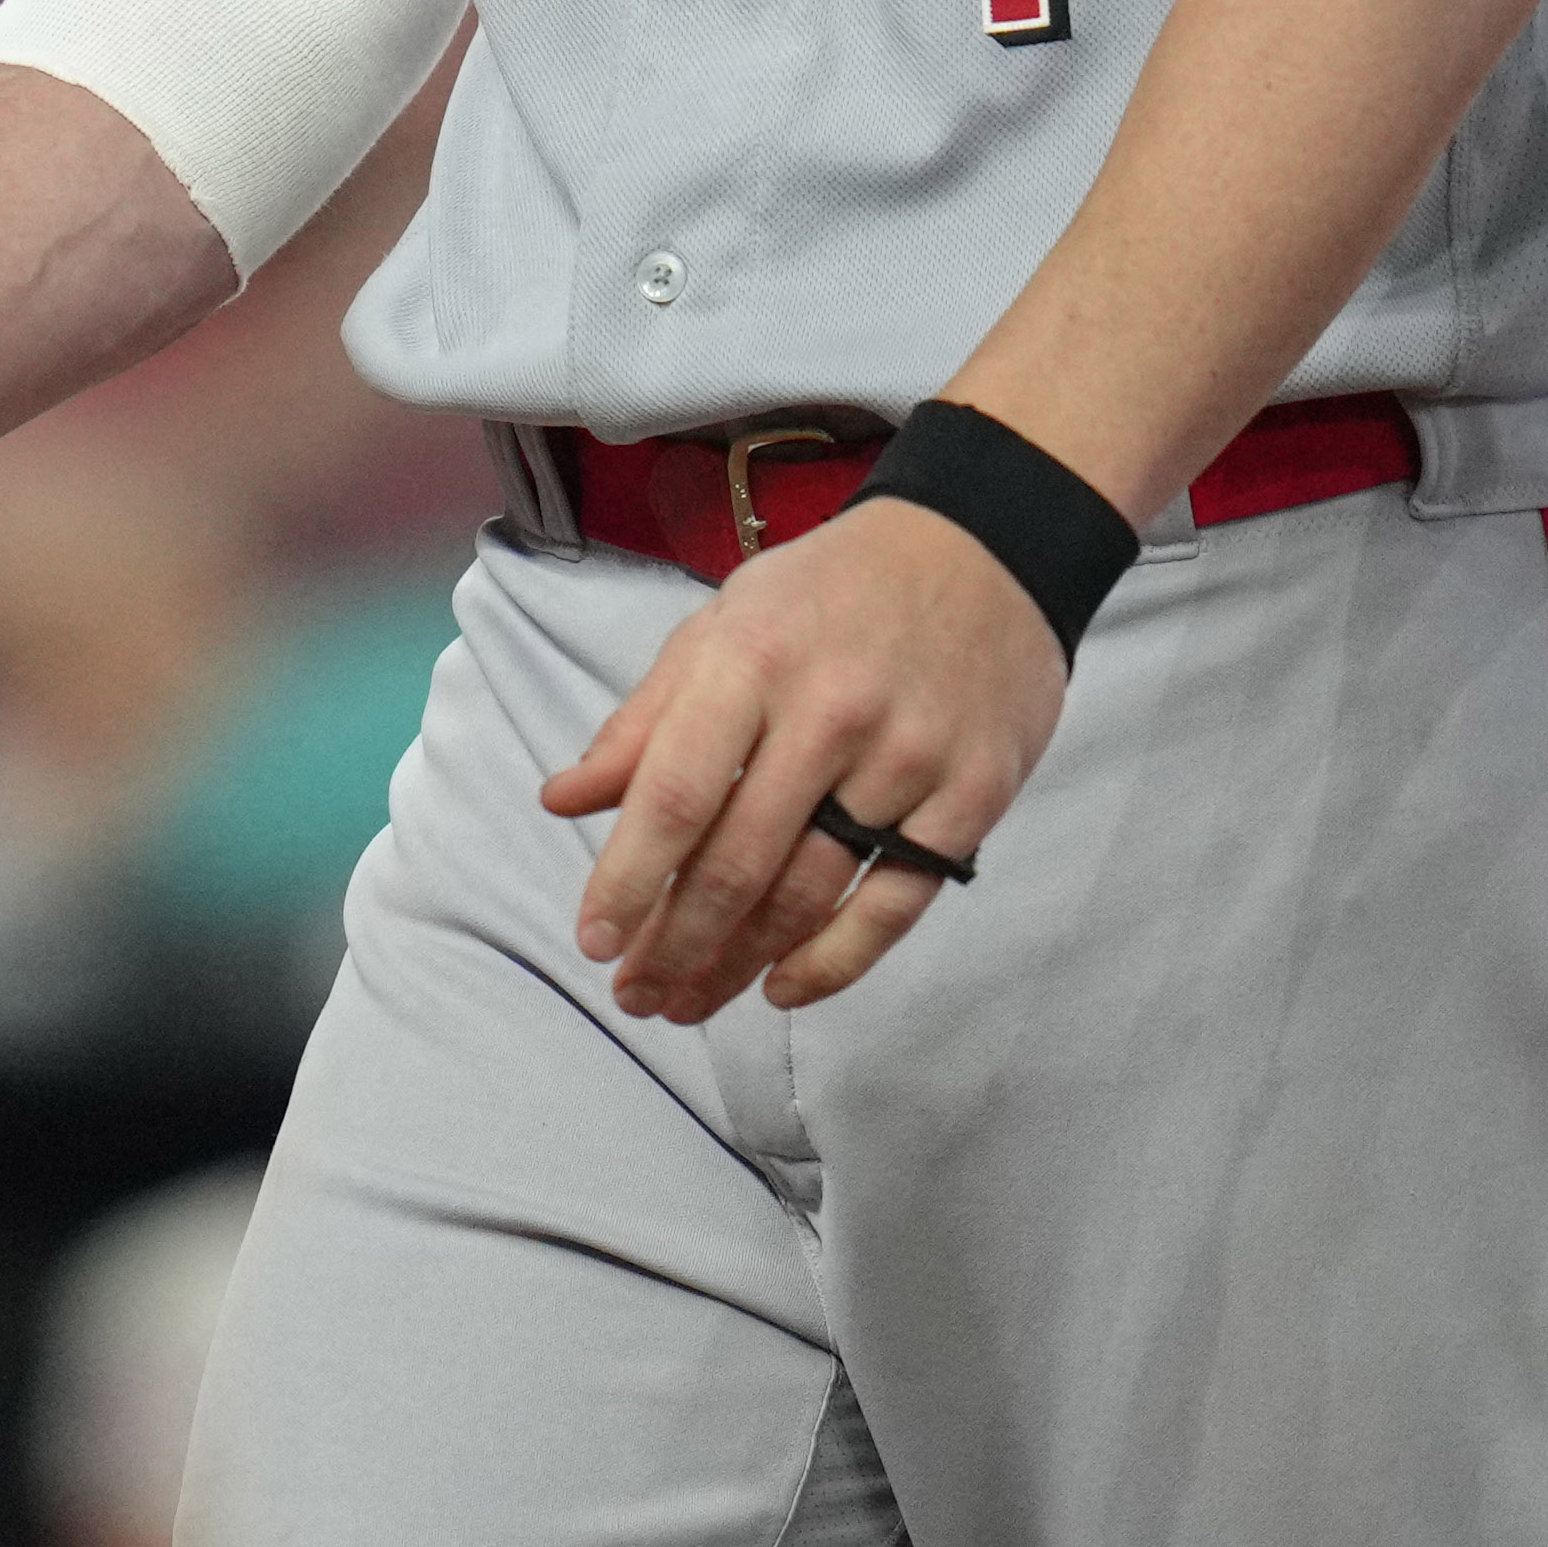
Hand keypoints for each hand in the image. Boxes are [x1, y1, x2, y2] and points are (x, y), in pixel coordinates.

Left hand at [539, 498, 1065, 1021]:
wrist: (985, 545)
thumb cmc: (832, 591)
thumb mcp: (724, 624)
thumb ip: (643, 720)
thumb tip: (562, 800)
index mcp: (752, 661)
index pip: (675, 794)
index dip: (627, 879)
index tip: (593, 942)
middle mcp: (829, 713)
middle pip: (738, 862)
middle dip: (676, 944)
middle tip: (638, 996)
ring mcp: (907, 759)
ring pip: (810, 893)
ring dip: (740, 963)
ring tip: (690, 1002)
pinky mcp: (972, 795)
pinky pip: (895, 904)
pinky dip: (835, 961)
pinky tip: (783, 989)